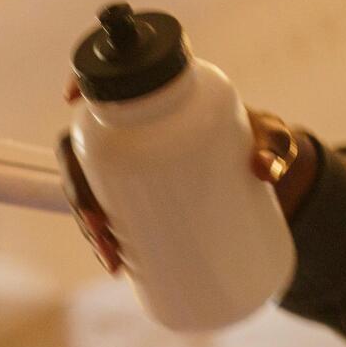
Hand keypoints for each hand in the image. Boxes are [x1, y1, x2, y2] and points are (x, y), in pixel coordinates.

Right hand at [60, 83, 318, 274]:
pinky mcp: (143, 199)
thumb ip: (276, 146)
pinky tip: (115, 264)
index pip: (109, 85)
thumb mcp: (274, 139)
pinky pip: (111, 215)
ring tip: (111, 257)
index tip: (70, 97)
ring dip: (88, 224)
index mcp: (159, 102)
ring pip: (92, 189)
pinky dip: (108, 241)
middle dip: (80, 190)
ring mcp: (136, 168)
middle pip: (85, 150)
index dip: (81, 82)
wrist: (269, 175)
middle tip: (100, 227)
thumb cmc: (264, 142)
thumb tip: (263, 169)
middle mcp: (137, 134)